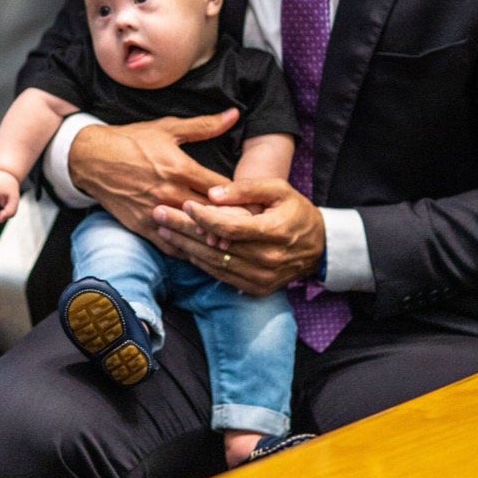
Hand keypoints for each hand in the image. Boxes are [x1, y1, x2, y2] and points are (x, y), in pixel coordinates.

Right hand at [69, 110, 238, 246]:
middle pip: (211, 214)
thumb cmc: (132, 140)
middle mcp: (169, 192)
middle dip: (232, 221)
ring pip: (192, 232)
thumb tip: (234, 114)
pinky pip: (170, 244)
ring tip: (233, 244)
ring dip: (212, 239)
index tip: (255, 202)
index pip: (221, 188)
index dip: (241, 197)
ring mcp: (155, 212)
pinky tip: (202, 252)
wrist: (91, 158)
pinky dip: (188, 250)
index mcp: (180, 168)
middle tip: (253, 228)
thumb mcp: (168, 128)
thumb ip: (204, 126)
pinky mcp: (142, 226)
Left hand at [154, 175, 324, 294]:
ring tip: (163, 230)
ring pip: (214, 263)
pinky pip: (220, 276)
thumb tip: (212, 194)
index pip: (230, 227)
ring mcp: (261, 278)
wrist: (318, 247)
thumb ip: (246, 189)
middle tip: (159, 214)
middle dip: (184, 229)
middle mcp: (267, 259)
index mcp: (274, 232)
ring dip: (185, 247)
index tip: (184, 203)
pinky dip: (199, 262)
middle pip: (216, 246)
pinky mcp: (256, 288)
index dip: (204, 217)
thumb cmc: (295, 211)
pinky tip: (182, 248)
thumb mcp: (278, 190)